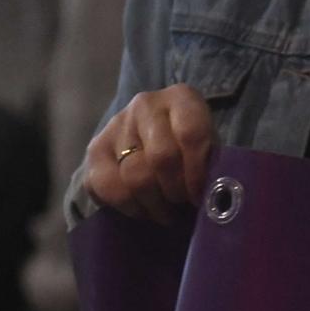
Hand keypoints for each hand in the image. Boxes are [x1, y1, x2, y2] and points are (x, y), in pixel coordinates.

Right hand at [83, 84, 216, 221]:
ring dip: (154, 203)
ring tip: (168, 213)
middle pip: (161, 157)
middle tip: (184, 204)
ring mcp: (116, 125)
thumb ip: (213, 161)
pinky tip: (145, 210)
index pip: (192, 133)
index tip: (202, 195)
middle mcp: (145, 105)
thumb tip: (215, 196)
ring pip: (134, 176)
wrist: (150, 135)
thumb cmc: (191, 145)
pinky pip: (108, 188)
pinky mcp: (94, 149)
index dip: (198, 171)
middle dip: (176, 190)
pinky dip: (130, 207)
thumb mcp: (210, 144)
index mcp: (181, 97)